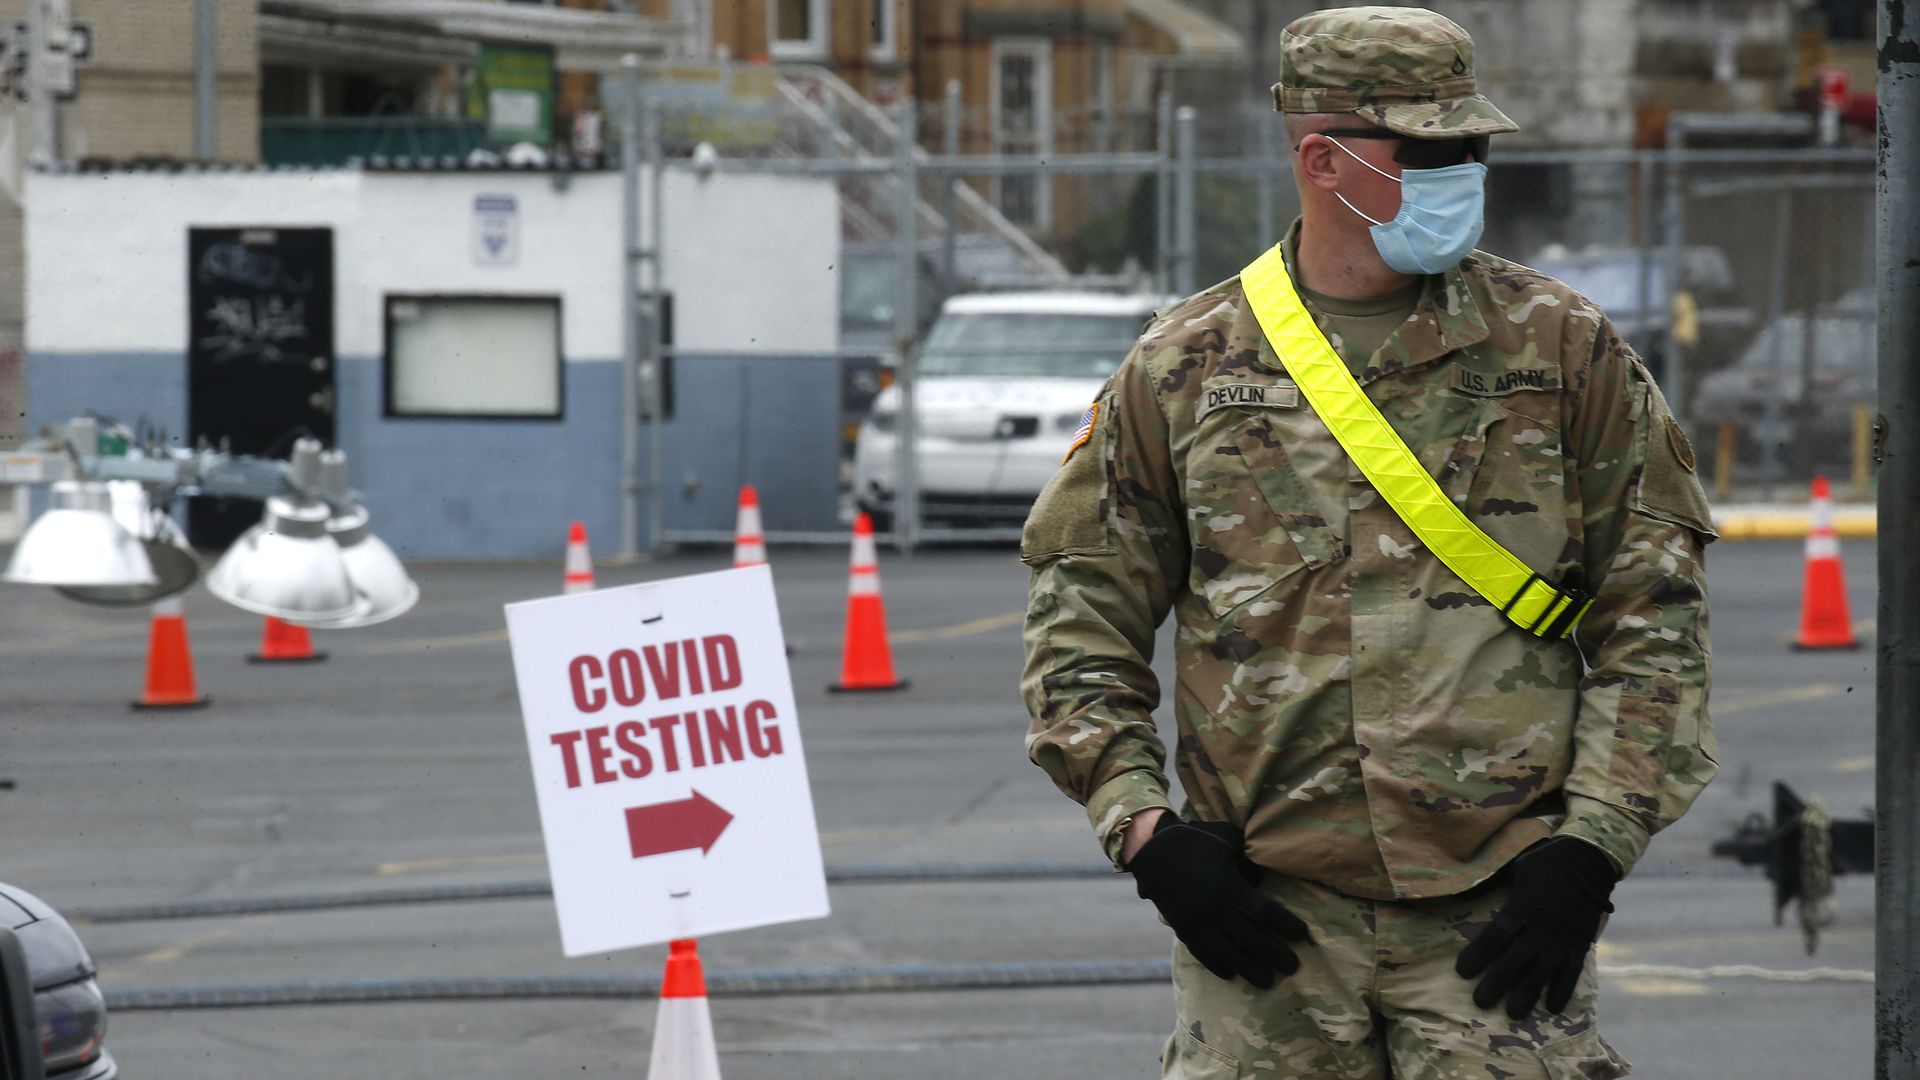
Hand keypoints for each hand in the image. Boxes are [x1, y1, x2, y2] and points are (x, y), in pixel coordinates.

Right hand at [1126, 816, 1309, 988]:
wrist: (1152, 850)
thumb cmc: (1195, 839)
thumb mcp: (1227, 838)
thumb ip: (1248, 858)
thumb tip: (1262, 880)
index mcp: (1229, 886)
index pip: (1265, 912)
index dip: (1286, 925)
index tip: (1303, 935)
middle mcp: (1215, 910)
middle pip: (1252, 939)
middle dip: (1275, 955)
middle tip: (1293, 967)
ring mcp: (1198, 923)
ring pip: (1229, 953)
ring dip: (1250, 969)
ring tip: (1267, 981)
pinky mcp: (1183, 929)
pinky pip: (1202, 953)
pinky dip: (1217, 966)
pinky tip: (1230, 975)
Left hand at [1455, 837, 1618, 1018]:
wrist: (1588, 859)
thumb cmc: (1544, 861)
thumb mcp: (1516, 867)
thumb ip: (1497, 883)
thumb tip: (1467, 887)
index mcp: (1522, 906)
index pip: (1496, 933)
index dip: (1479, 953)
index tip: (1462, 972)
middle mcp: (1542, 925)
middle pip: (1516, 958)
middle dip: (1498, 981)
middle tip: (1480, 1003)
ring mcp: (1562, 936)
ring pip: (1543, 969)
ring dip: (1528, 992)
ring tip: (1513, 1014)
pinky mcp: (1580, 942)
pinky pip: (1572, 970)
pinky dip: (1563, 989)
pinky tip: (1552, 1007)